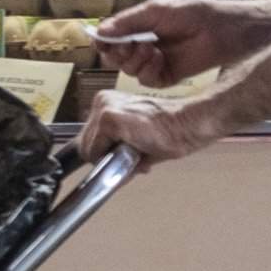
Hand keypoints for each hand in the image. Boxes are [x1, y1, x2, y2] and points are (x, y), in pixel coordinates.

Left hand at [76, 88, 215, 165]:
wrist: (185, 125)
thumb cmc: (168, 132)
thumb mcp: (134, 139)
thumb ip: (115, 148)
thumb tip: (105, 169)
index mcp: (107, 103)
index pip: (88, 138)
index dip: (105, 154)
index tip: (124, 155)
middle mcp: (101, 101)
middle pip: (85, 144)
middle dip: (106, 157)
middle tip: (131, 155)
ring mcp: (103, 108)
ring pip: (89, 150)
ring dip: (110, 159)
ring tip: (135, 151)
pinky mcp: (108, 119)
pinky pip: (97, 152)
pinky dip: (113, 160)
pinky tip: (134, 151)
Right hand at [95, 0, 259, 84]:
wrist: (221, 31)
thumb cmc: (193, 14)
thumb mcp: (157, 11)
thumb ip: (129, 21)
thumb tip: (101, 30)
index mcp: (138, 28)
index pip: (110, 38)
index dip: (103, 41)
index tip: (101, 42)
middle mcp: (142, 46)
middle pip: (114, 57)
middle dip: (118, 53)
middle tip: (130, 46)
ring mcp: (153, 63)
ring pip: (127, 70)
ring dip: (135, 60)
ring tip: (151, 49)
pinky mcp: (165, 78)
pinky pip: (145, 81)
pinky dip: (148, 70)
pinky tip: (160, 59)